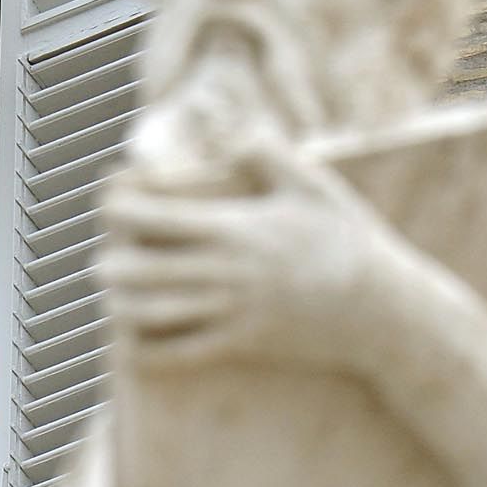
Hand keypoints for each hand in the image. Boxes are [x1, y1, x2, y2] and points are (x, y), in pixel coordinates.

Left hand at [104, 141, 407, 372]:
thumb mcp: (314, 186)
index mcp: (235, 228)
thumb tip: (233, 133)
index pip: (155, 216)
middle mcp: (225, 272)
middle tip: (104, 261)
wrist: (381, 311)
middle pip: (139, 269)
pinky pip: (178, 353)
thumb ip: (268, 153)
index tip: (112, 204)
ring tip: (114, 297)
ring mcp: (230, 311)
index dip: (120, 208)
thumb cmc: (347, 241)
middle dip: (111, 265)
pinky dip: (146, 349)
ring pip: (150, 314)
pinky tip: (134, 341)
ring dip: (121, 306)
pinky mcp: (239, 345)